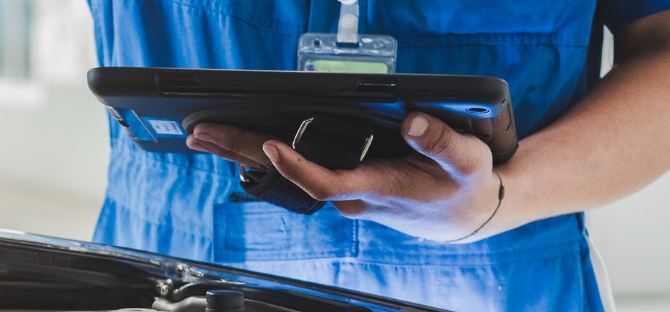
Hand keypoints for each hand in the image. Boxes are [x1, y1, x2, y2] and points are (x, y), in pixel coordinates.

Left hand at [188, 112, 508, 242]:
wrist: (467, 214)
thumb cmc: (466, 184)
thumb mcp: (467, 159)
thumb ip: (440, 141)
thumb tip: (411, 122)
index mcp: (377, 189)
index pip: (325, 182)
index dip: (296, 167)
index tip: (271, 146)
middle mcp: (351, 196)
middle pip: (287, 177)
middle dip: (243, 152)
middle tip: (202, 133)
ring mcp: (343, 193)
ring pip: (285, 174)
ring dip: (243, 153)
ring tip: (203, 134)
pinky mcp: (342, 186)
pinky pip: (295, 169)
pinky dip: (264, 155)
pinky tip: (237, 145)